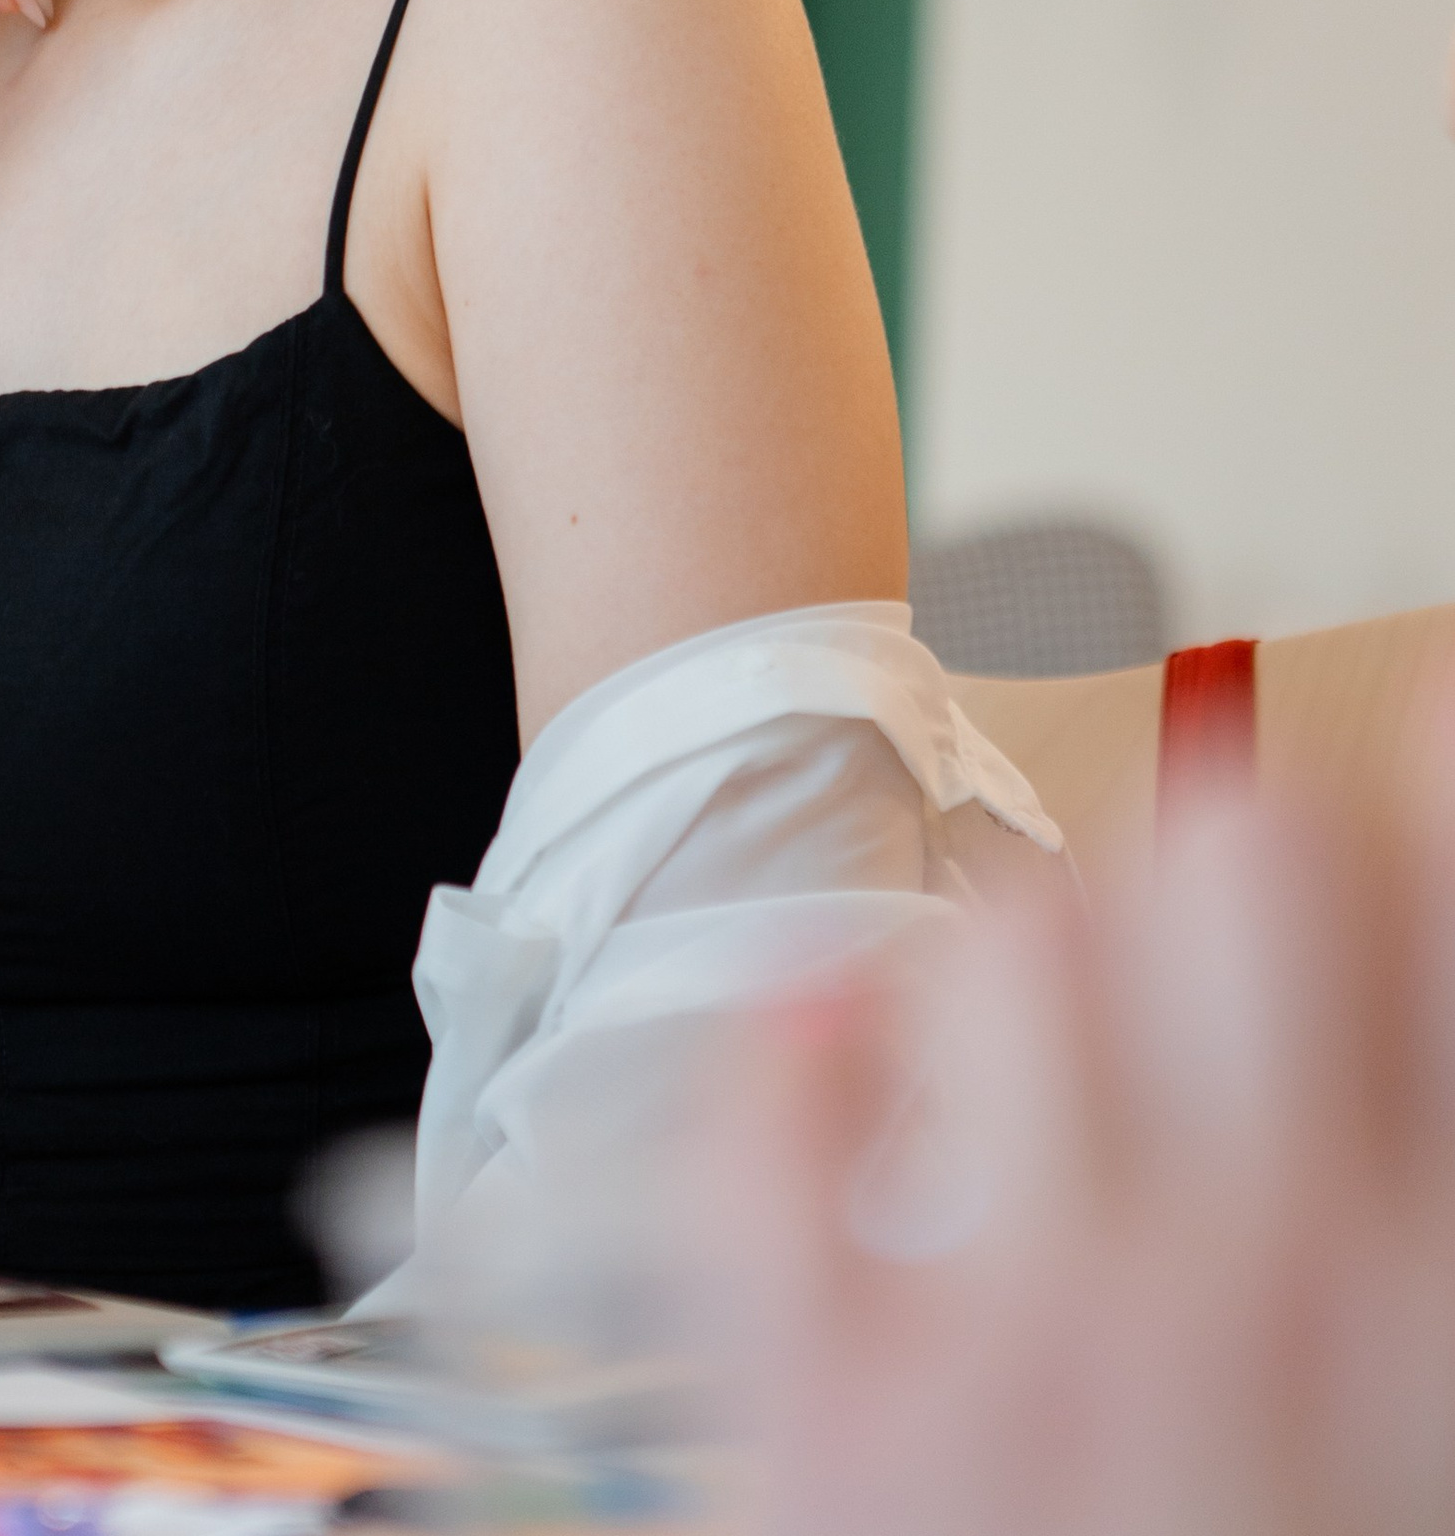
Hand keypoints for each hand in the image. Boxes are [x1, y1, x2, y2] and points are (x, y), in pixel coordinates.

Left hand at [703, 743, 1454, 1535]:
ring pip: (1023, 935)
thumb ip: (1423, 1175)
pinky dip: (792, 1066)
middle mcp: (1269, 1285)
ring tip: (1064, 1065)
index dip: (1413, 783)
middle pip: (1246, 844)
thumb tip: (1388, 994)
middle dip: (1244, 872)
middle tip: (1235, 967)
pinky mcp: (833, 1416)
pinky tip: (833, 1061)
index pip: (1429, 868)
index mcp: (1452, 1286)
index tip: (1397, 740)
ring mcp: (1034, 1343)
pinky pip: (771, 1121)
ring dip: (1043, 969)